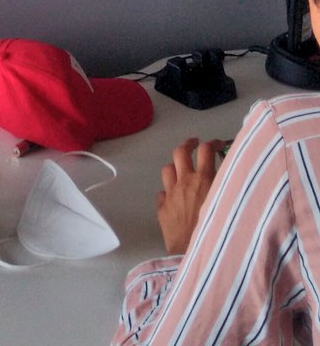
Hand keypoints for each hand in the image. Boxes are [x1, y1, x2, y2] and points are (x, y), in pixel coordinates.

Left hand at [156, 136, 226, 254]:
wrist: (195, 255)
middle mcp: (185, 182)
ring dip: (176, 167)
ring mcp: (171, 194)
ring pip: (168, 169)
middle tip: (194, 144)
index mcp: (204, 180)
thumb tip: (236, 177)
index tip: (218, 144)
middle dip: (188, 144)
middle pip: (180, 152)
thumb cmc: (219, 232)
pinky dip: (169, 192)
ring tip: (183, 169)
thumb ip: (230, 189)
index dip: (212, 143)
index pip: (206, 150)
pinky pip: (162, 193)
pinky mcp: (162, 209)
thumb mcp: (230, 206)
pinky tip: (175, 198)